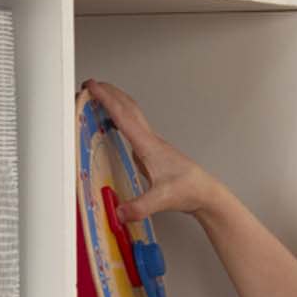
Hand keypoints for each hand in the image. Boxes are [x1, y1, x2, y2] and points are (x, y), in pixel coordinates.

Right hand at [81, 80, 222, 221]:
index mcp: (148, 145)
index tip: (91, 86)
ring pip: (132, 114)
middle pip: (127, 106)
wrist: (205, 193)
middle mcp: (150, 140)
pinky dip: (122, 118)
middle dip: (108, 92)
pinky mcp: (153, 151)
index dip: (105, 99)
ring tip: (100, 98)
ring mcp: (152, 144)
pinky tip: (116, 126)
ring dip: (116, 102)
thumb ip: (139, 207)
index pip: (123, 115)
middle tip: (91, 84)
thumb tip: (119, 212)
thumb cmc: (189, 190)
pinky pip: (134, 127)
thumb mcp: (161, 200)